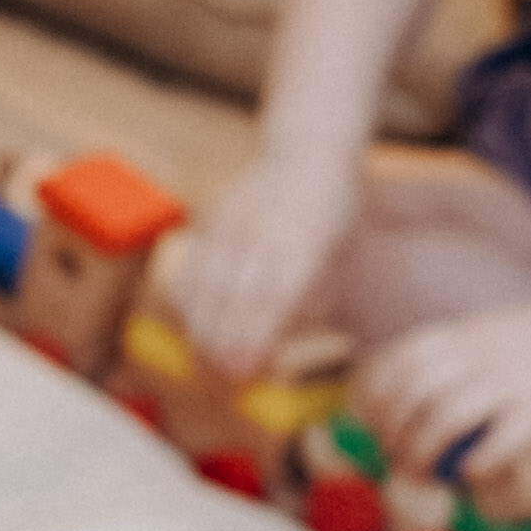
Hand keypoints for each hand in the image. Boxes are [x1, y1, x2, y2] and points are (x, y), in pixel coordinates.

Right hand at [174, 145, 358, 375]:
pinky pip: (193, 263)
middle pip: (234, 293)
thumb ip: (317, 294)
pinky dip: (188, 300)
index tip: (246, 371)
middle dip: (224, 343)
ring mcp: (235, 219)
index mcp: (307, 238)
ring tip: (203, 366)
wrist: (308, 148)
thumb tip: (284, 338)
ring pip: (207, 281)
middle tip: (222, 382)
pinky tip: (192, 328)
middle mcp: (266, 227)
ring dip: (202, 328)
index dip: (256, 335)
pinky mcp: (213, 216)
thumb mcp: (342, 251)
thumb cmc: (333, 212)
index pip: (275, 294)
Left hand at [361, 280, 530, 493]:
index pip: (397, 363)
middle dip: (394, 437)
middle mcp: (480, 353)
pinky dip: (475, 466)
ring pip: (441, 423)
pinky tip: (474, 476)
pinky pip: (494, 445)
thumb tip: (442, 400)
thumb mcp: (506, 332)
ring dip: (424, 458)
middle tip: (399, 464)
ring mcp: (512, 381)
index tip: (376, 429)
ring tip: (426, 479)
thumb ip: (472, 357)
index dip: (377, 400)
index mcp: (467, 332)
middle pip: (410, 398)